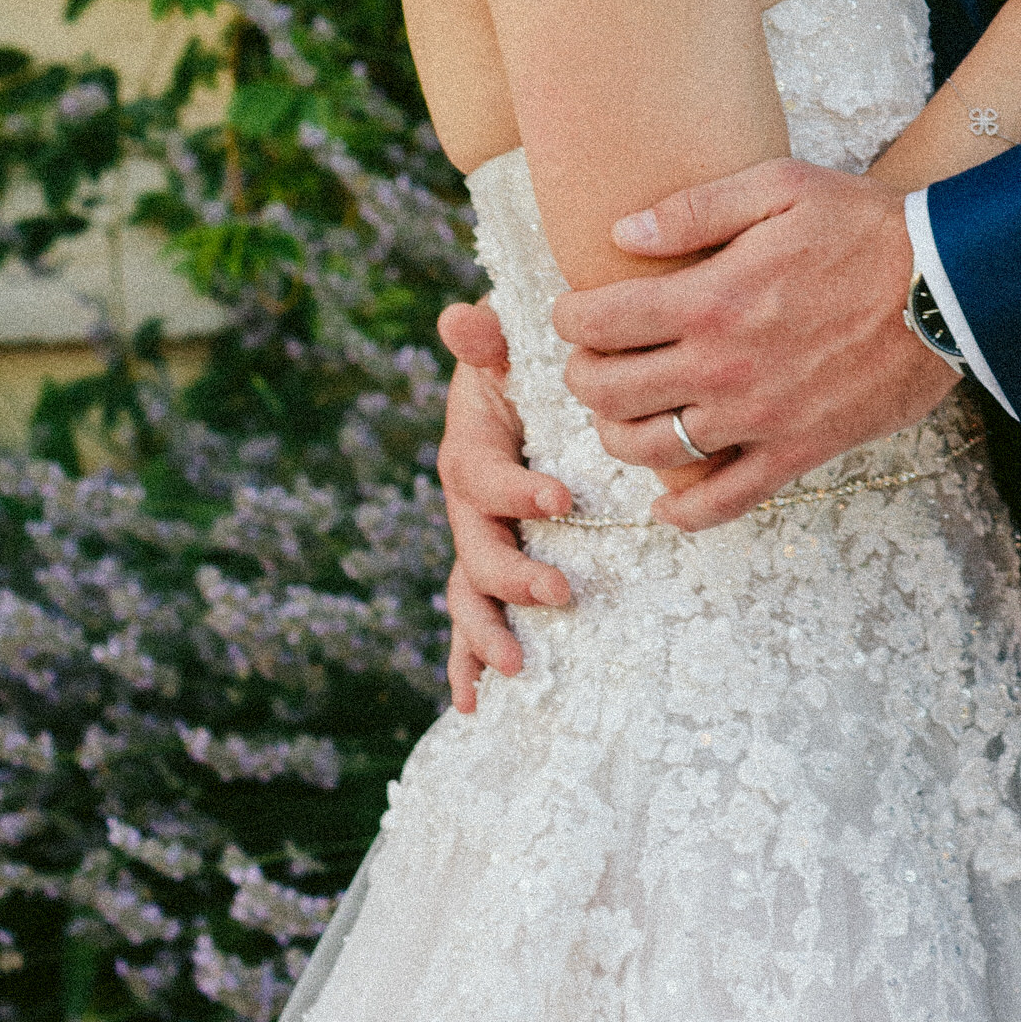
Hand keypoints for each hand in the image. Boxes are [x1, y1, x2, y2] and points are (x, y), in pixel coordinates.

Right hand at [433, 302, 574, 712]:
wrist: (531, 381)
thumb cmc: (529, 359)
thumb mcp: (513, 341)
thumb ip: (490, 337)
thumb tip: (456, 317)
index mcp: (470, 447)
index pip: (484, 476)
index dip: (518, 490)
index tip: (564, 497)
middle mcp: (466, 502)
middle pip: (476, 549)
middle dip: (513, 578)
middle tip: (562, 594)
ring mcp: (477, 539)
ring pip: (469, 595)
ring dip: (487, 634)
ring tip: (520, 667)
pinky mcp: (493, 566)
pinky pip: (472, 619)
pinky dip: (465, 663)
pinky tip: (470, 705)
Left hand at [553, 161, 951, 530]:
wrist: (950, 288)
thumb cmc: (864, 227)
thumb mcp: (780, 188)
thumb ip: (694, 209)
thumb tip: (619, 233)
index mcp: (711, 298)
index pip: (601, 322)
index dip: (570, 317)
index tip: (573, 312)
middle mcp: (722, 367)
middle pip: (610, 390)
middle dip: (581, 374)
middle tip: (588, 359)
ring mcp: (757, 418)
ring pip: (649, 449)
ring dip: (617, 433)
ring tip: (620, 411)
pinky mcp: (795, 453)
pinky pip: (723, 502)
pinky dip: (685, 512)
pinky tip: (668, 501)